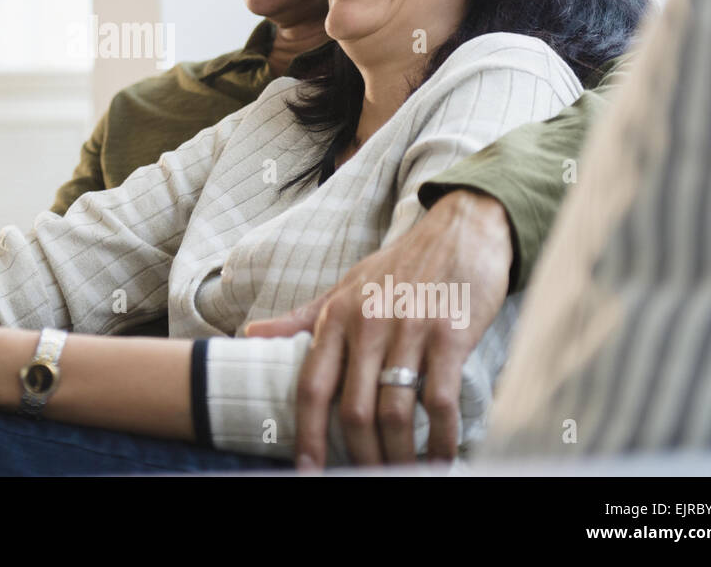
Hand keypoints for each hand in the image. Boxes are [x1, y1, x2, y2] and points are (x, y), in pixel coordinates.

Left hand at [244, 189, 511, 467]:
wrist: (460, 230)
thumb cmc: (399, 266)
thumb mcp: (345, 286)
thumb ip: (301, 318)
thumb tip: (250, 335)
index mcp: (336, 316)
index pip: (312, 386)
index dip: (307, 435)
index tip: (308, 470)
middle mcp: (367, 324)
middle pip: (353, 411)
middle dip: (358, 456)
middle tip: (367, 479)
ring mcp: (409, 330)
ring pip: (394, 413)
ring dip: (397, 455)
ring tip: (403, 475)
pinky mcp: (450, 336)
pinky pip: (439, 402)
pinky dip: (439, 438)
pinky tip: (440, 456)